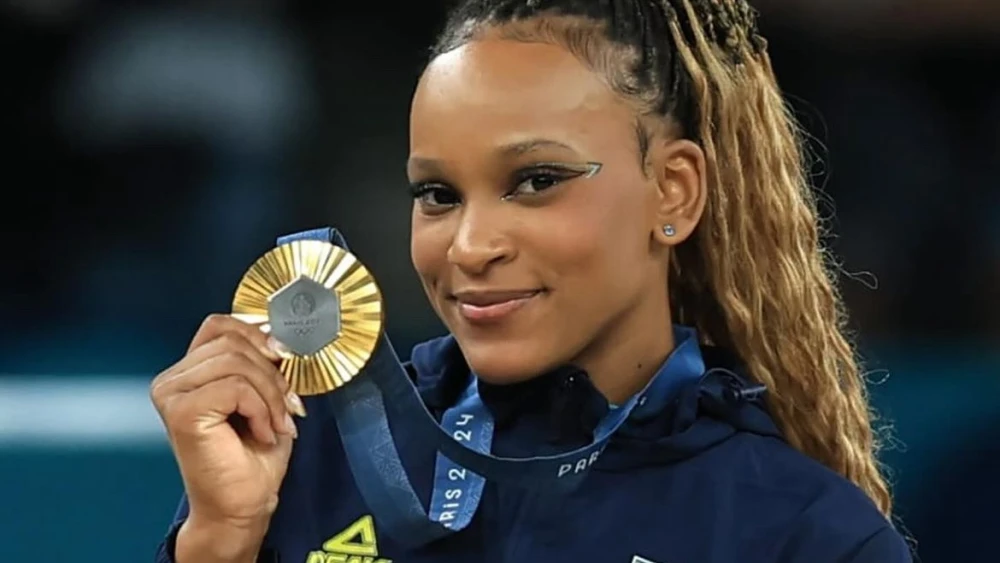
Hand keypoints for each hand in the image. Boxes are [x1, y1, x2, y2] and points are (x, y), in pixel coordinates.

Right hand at [151, 314, 304, 538]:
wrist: (243, 504)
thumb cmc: (252, 456)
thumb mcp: (263, 394)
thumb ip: (261, 362)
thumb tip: (279, 337)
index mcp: (188, 371)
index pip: (220, 325)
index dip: (258, 336)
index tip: (283, 360)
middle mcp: (172, 379)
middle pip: (232, 342)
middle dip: (272, 374)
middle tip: (287, 407)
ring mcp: (172, 394)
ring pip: (237, 362)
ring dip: (270, 395)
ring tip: (276, 424)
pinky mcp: (182, 411)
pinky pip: (236, 387)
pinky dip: (261, 409)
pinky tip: (262, 433)